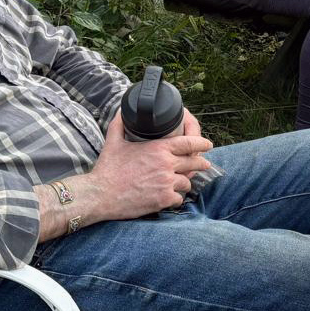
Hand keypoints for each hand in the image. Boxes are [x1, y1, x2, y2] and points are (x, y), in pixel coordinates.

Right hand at [82, 113, 215, 219]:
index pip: (189, 142)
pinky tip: (169, 198)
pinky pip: (179, 199)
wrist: (100, 194)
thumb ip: (119, 124)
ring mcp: (167, 182)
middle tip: (205, 164)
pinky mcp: (164, 200)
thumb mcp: (113, 140)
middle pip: (194, 162)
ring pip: (187, 182)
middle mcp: (166, 164)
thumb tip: (120, 111)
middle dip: (201, 163)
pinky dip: (175, 199)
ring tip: (180, 184)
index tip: (208, 144)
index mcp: (159, 148)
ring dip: (184, 183)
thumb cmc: (107, 168)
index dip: (202, 143)